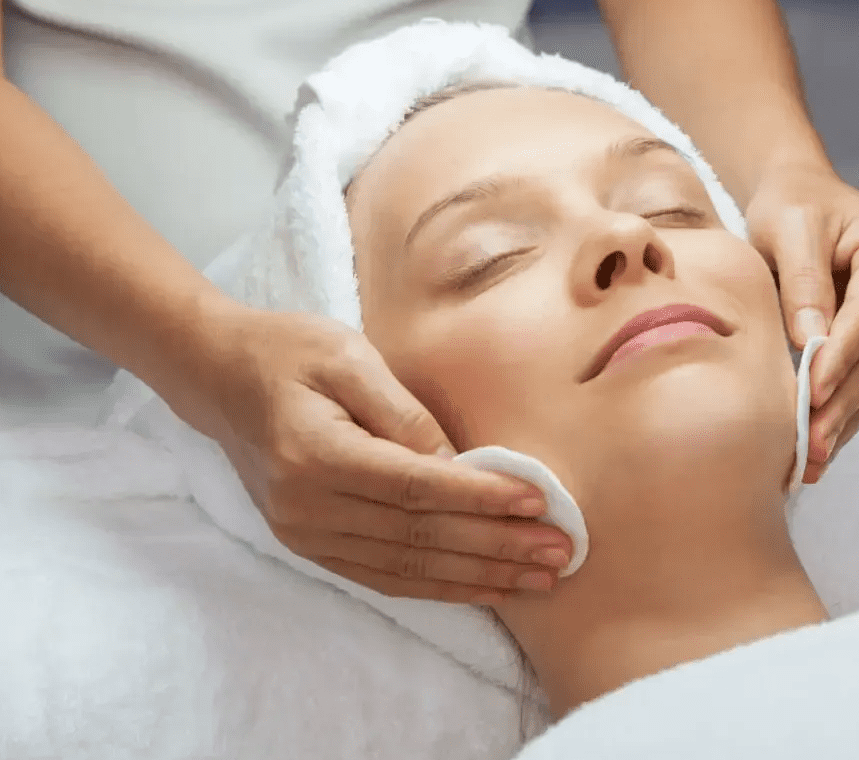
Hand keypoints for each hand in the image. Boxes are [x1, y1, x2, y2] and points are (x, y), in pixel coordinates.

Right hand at [167, 300, 573, 604]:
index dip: (480, 498)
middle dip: (495, 547)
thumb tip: (459, 463)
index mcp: (316, 455)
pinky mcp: (309, 544)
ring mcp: (303, 533)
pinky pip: (382, 575)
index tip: (539, 502)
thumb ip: (403, 412)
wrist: (218, 377)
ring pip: (406, 566)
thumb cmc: (289, 352)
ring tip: (538, 579)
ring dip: (477, 576)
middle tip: (559, 553)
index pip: (415, 487)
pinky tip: (484, 588)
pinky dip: (437, 585)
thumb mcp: (348, 356)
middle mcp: (306, 507)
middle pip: (418, 536)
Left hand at [746, 163, 858, 482]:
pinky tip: (823, 446)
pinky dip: (845, 412)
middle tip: (810, 445)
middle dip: (842, 401)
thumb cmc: (792, 207)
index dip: (842, 356)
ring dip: (845, 419)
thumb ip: (803, 281)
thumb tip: (811, 340)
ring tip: (812, 461)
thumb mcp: (788, 228)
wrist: (801, 199)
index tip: (813, 394)